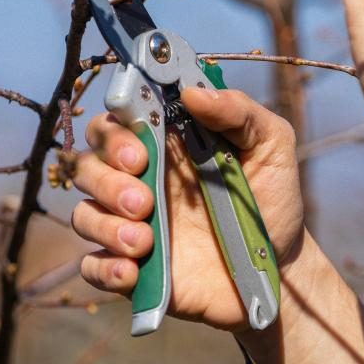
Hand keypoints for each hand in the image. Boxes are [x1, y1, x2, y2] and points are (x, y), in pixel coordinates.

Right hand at [71, 87, 305, 332]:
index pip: (112, 123)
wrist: (279, 269)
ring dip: (105, 226)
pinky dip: (104, 268)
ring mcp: (131, 226)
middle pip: (87, 167)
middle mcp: (139, 181)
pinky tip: (133, 271)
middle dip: (106, 181)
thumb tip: (193, 93)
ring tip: (145, 242)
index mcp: (162, 146)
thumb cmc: (271, 200)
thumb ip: (239, 112)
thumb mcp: (272, 146)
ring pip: (83, 215)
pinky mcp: (132, 269)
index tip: (139, 152)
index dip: (113, 133)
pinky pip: (92, 266)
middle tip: (145, 201)